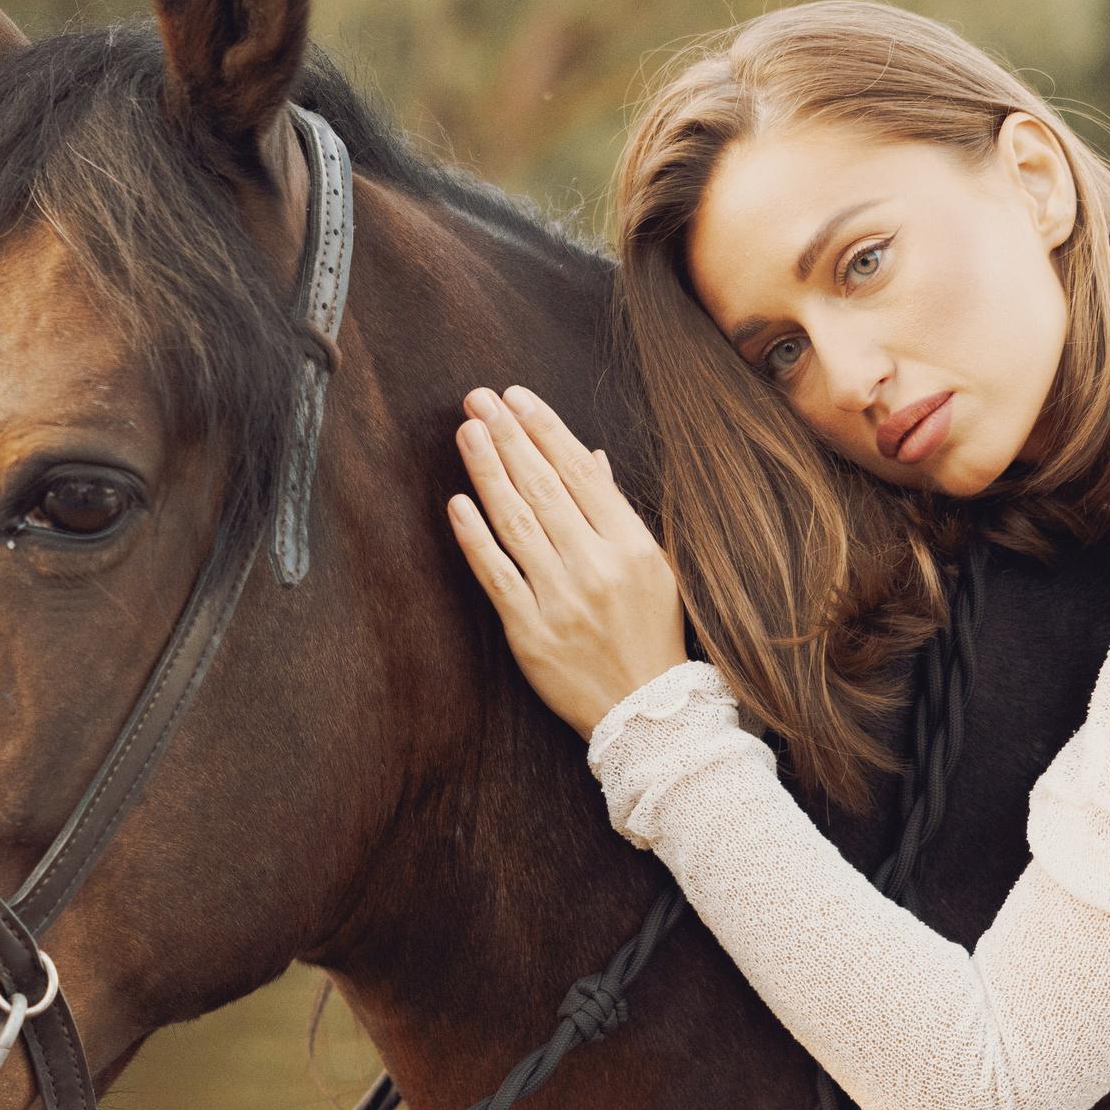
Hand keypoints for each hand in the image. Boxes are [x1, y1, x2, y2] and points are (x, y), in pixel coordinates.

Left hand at [447, 385, 688, 738]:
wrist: (648, 713)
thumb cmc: (649, 632)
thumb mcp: (652, 566)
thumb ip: (615, 511)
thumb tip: (589, 456)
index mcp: (631, 546)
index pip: (580, 473)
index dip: (545, 431)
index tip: (516, 397)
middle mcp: (596, 567)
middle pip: (544, 488)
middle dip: (508, 437)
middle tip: (479, 398)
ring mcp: (562, 600)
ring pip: (517, 524)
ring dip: (488, 472)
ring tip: (467, 431)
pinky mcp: (531, 633)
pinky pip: (498, 577)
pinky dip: (476, 539)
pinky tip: (457, 503)